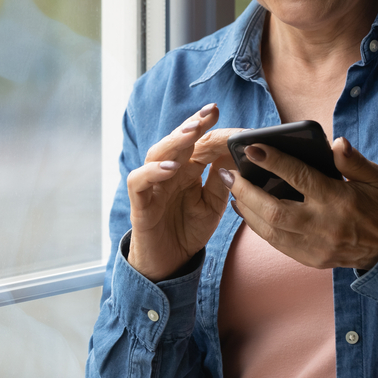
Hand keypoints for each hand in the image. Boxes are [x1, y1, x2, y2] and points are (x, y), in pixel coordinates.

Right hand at [126, 104, 240, 280]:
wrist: (169, 265)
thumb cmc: (189, 230)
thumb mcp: (214, 204)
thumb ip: (222, 179)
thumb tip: (238, 152)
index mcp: (186, 169)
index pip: (196, 142)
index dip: (206, 127)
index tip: (220, 113)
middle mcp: (167, 172)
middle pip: (176, 141)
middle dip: (192, 125)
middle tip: (209, 113)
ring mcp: (152, 186)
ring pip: (156, 155)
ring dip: (174, 142)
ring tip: (191, 133)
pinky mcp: (140, 204)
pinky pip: (139, 182)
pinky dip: (152, 172)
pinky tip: (170, 167)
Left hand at [219, 137, 377, 270]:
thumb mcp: (377, 178)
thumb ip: (353, 160)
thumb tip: (336, 142)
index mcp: (338, 200)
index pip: (299, 178)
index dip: (273, 162)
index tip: (252, 148)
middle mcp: (323, 225)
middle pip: (274, 210)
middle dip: (246, 190)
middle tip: (228, 173)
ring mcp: (315, 246)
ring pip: (270, 230)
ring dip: (247, 210)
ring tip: (232, 189)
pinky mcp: (311, 260)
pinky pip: (277, 244)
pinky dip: (259, 227)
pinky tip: (248, 212)